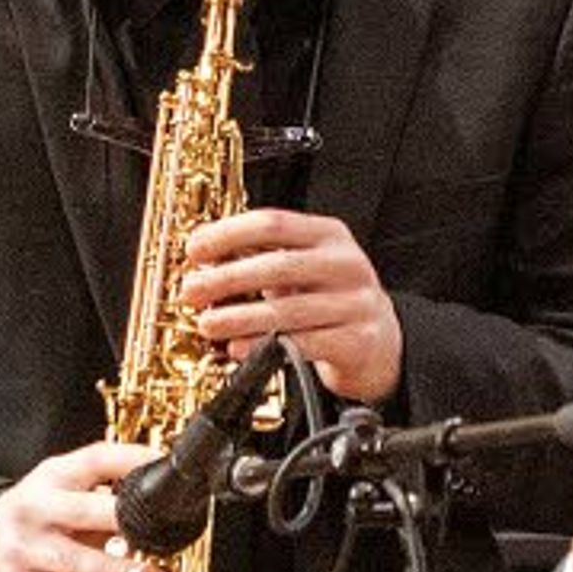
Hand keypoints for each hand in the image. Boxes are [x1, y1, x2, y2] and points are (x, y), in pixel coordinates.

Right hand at [0, 437, 162, 571]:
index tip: (164, 469)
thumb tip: (161, 496)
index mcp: (54, 477)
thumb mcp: (62, 488)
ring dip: (116, 571)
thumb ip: (104, 488)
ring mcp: (27, 551)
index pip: (95, 459)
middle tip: (158, 529)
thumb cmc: (37, 516)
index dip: (132, 461)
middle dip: (122, 519)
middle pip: (83, 511)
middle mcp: (36, 511)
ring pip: (75, 561)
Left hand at [183, 208, 402, 402]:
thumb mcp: (302, 268)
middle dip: (226, 278)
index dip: (228, 234)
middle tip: (191, 291)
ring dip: (238, 318)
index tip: (195, 250)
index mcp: (329, 234)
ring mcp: (356, 303)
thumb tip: (202, 259)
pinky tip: (237, 348)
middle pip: (277, 265)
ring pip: (288, 310)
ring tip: (207, 324)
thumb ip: (260, 257)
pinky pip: (303, 344)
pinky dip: (263, 347)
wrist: (381, 341)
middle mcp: (346, 264)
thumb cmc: (329, 298)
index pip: (273, 223)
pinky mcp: (358, 341)